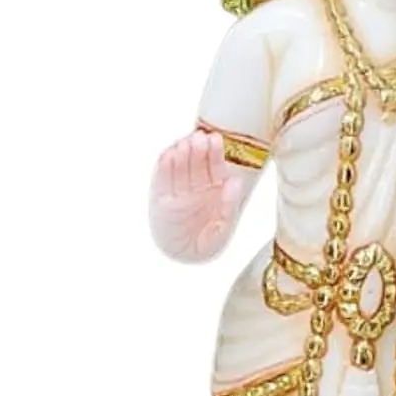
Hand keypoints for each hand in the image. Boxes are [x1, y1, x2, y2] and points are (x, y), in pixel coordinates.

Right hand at [149, 128, 248, 261]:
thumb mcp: (223, 228)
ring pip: (179, 166)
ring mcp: (177, 188)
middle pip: (196, 161)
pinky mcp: (160, 195)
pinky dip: (164, 166)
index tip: (215, 140)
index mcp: (215, 187)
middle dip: (197, 149)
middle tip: (198, 138)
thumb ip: (229, 206)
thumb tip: (235, 182)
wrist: (182, 256)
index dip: (214, 152)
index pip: (215, 165)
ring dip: (181, 154)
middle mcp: (196, 184)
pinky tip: (168, 154)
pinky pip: (162, 178)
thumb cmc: (206, 243)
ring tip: (184, 144)